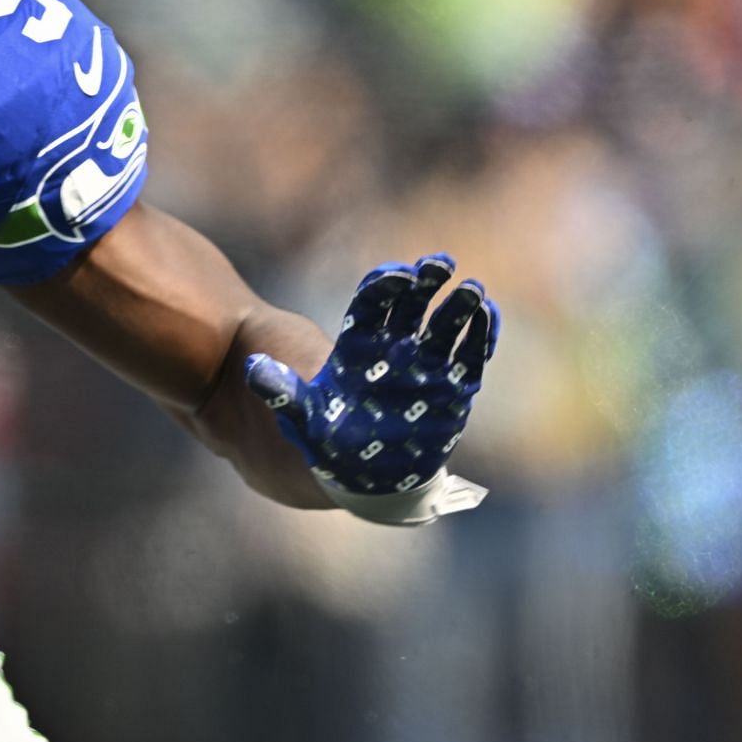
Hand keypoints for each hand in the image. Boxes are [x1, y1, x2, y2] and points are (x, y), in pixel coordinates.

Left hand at [244, 254, 497, 512]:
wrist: (366, 477)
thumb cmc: (331, 443)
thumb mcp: (303, 418)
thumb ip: (282, 391)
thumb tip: (252, 368)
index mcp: (357, 346)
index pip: (372, 303)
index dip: (385, 286)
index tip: (399, 275)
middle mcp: (394, 349)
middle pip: (411, 304)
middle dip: (426, 282)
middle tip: (440, 264)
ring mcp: (425, 367)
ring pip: (444, 326)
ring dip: (458, 307)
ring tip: (471, 290)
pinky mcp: (452, 390)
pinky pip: (469, 357)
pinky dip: (480, 337)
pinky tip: (488, 317)